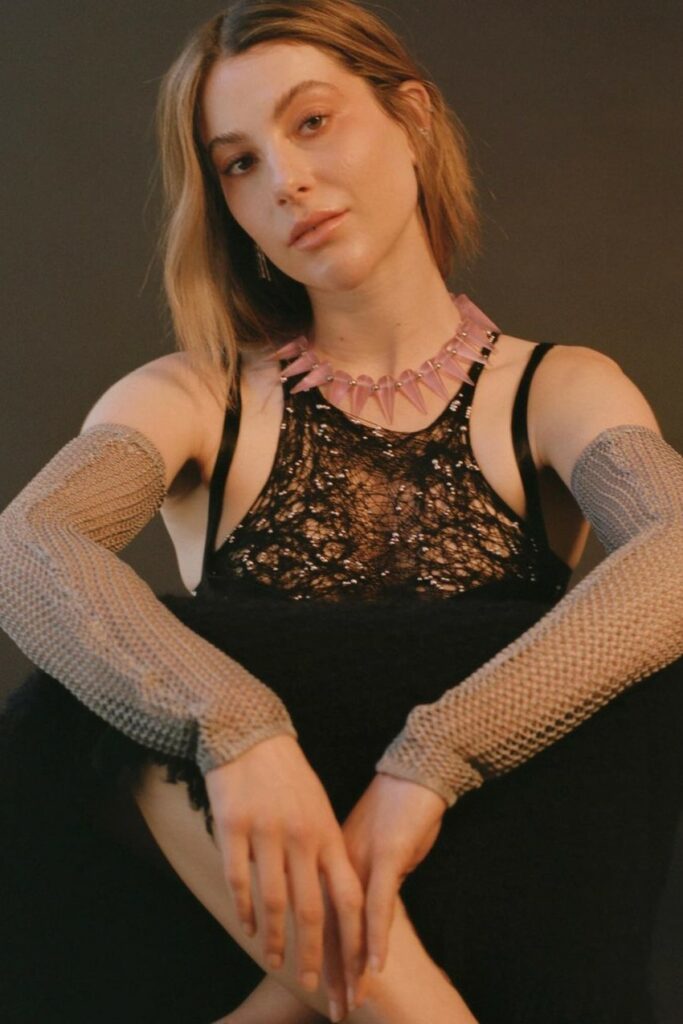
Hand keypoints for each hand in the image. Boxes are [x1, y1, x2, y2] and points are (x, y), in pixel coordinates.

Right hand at [205, 735, 365, 1015]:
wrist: (251, 734)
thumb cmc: (289, 776)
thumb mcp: (319, 809)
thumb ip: (328, 851)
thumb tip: (340, 896)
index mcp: (328, 833)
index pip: (348, 897)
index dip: (355, 939)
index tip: (358, 973)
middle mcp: (301, 837)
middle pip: (312, 909)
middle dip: (315, 954)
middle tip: (312, 984)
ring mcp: (266, 832)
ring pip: (273, 901)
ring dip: (275, 938)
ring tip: (276, 959)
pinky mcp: (233, 826)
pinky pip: (238, 879)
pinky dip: (243, 909)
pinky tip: (246, 927)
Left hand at [336, 773, 446, 999]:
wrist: (414, 771)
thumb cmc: (397, 807)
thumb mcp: (374, 845)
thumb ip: (363, 875)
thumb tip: (364, 906)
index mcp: (333, 862)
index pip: (321, 917)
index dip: (321, 956)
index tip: (318, 991)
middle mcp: (340, 864)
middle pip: (332, 928)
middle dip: (333, 974)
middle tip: (334, 1011)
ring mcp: (361, 860)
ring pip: (351, 923)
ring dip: (352, 968)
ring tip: (351, 1002)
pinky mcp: (387, 855)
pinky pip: (378, 905)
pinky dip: (376, 938)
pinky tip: (376, 967)